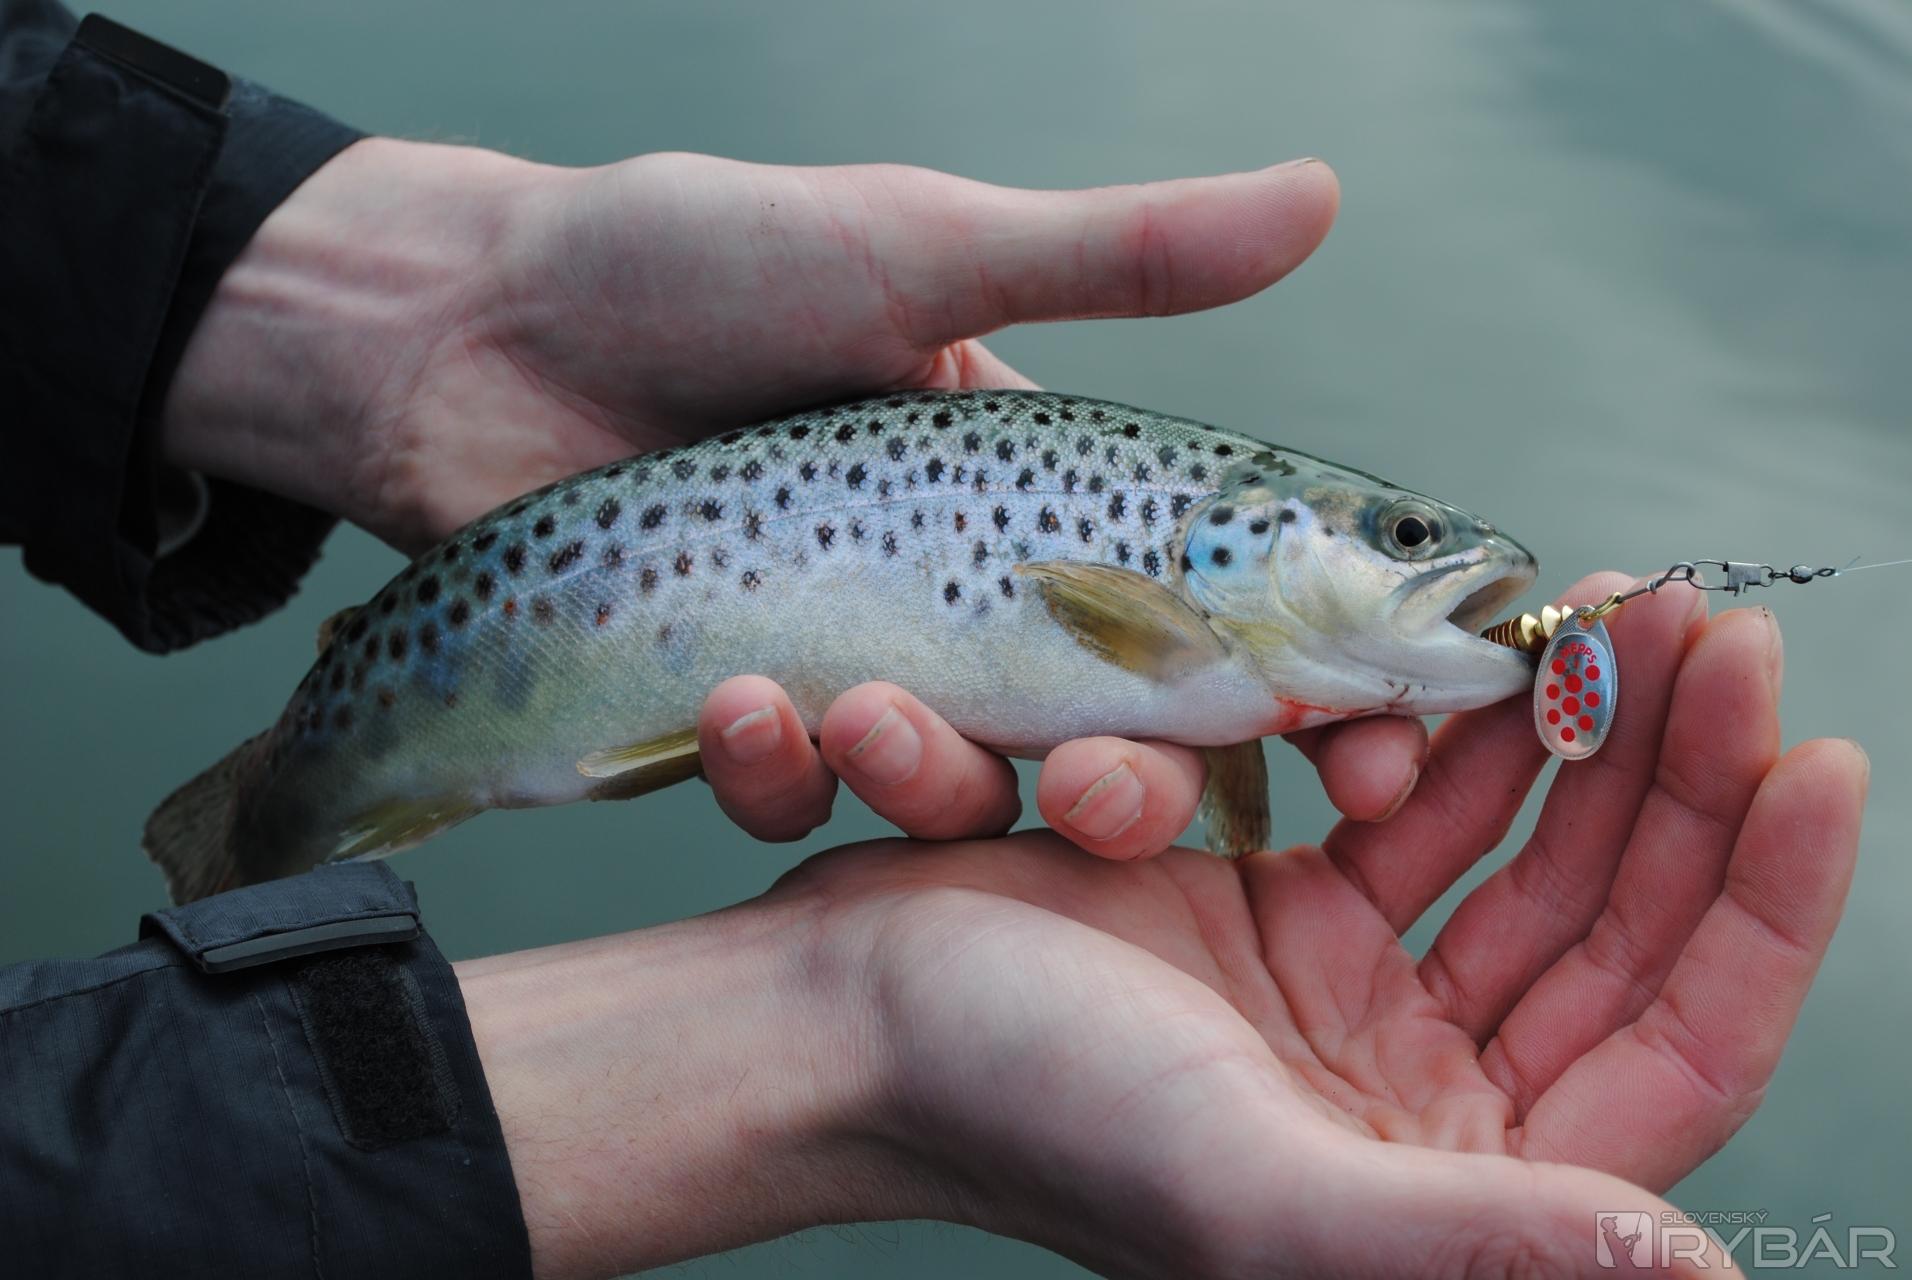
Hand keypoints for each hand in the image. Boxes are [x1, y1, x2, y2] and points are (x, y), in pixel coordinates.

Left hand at [163, 135, 1415, 855]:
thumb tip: (1324, 193)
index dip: (1318, 696)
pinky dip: (784, 772)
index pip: (1224, 615)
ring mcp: (866, 666)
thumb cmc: (697, 263)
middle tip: (1113, 794)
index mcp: (1048, 496)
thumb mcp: (922, 249)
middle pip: (1113, 743)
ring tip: (867, 717)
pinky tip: (741, 707)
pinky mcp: (749, 719)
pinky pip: (803, 796)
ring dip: (940, 787)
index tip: (1380, 757)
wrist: (471, 331)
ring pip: (964, 794)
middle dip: (1136, 792)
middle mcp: (975, 599)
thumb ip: (1120, 257)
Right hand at [462, 573, 1865, 1278]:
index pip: (1677, 1044)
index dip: (1764, 910)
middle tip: (1715, 630)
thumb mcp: (1251, 1187)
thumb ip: (1463, 1245)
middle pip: (1609, 926)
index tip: (1813, 756)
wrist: (839, 1012)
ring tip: (1628, 606)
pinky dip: (1455, 725)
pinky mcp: (1271, 903)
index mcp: (1443, 1181)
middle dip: (1674, 777)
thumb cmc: (1025, 1106)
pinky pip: (1408, 805)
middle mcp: (1416, 1095)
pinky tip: (1494, 643)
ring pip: (1520, 853)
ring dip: (1579, 732)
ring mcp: (1346, 991)